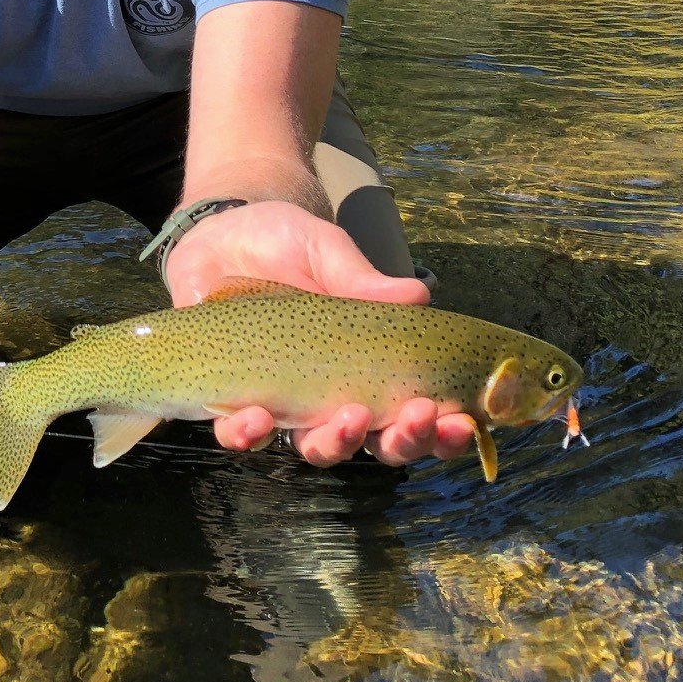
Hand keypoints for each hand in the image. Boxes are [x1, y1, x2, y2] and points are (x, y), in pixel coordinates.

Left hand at [164, 200, 475, 467]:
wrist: (222, 233)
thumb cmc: (285, 244)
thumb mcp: (326, 251)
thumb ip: (361, 277)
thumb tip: (418, 294)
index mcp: (369, 365)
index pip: (415, 411)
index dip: (442, 429)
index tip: (460, 420)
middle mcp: (333, 395)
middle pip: (377, 444)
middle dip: (403, 442)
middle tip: (415, 418)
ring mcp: (285, 403)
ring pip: (316, 448)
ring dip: (335, 444)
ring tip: (348, 421)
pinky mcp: (232, 400)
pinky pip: (241, 434)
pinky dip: (250, 434)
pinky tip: (257, 418)